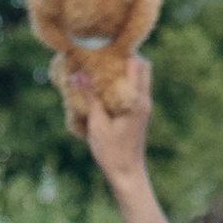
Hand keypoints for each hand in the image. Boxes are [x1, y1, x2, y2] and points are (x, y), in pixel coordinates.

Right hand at [69, 51, 153, 198]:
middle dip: (126, 57)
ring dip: (125, 70)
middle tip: (105, 56)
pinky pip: (135, 89)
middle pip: (143, 67)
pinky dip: (124, 82)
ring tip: (103, 69)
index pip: (137, 64)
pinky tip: (106, 87)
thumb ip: (90, 97)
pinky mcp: (139, 114)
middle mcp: (144, 101)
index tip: (105, 48)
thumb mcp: (97, 124)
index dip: (123, 52)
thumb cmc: (112, 152)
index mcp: (136, 101)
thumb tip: (78, 74)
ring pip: (140, 78)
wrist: (127, 174)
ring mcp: (143, 107)